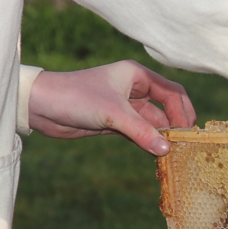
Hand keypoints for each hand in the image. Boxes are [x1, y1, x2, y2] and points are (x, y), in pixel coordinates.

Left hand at [28, 60, 195, 155]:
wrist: (40, 106)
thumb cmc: (76, 98)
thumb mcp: (113, 114)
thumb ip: (141, 132)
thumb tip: (166, 150)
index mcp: (136, 75)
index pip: (172, 91)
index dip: (183, 110)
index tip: (187, 130)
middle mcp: (133, 88)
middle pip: (166, 106)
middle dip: (176, 123)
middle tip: (185, 143)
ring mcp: (125, 106)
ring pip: (153, 122)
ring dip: (162, 135)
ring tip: (173, 152)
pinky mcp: (116, 122)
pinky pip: (140, 132)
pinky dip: (148, 141)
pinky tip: (156, 153)